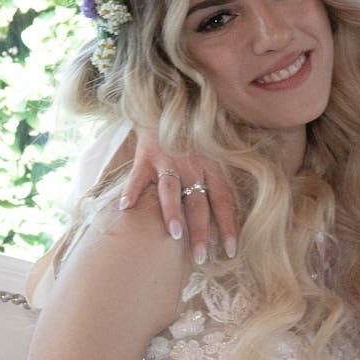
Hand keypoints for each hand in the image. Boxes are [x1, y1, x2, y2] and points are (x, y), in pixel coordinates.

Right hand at [122, 131, 237, 261]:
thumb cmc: (194, 133)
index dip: (229, 226)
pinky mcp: (146, 154)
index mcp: (213, 167)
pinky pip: (137, 176)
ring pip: (172, 190)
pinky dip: (131, 191)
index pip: (224, 201)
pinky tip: (125, 208)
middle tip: (203, 258)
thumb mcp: (214, 151)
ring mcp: (168, 160)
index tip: (232, 251)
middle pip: (199, 202)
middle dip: (201, 231)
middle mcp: (193, 165)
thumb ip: (220, 177)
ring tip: (175, 235)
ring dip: (173, 212)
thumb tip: (233, 209)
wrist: (170, 101)